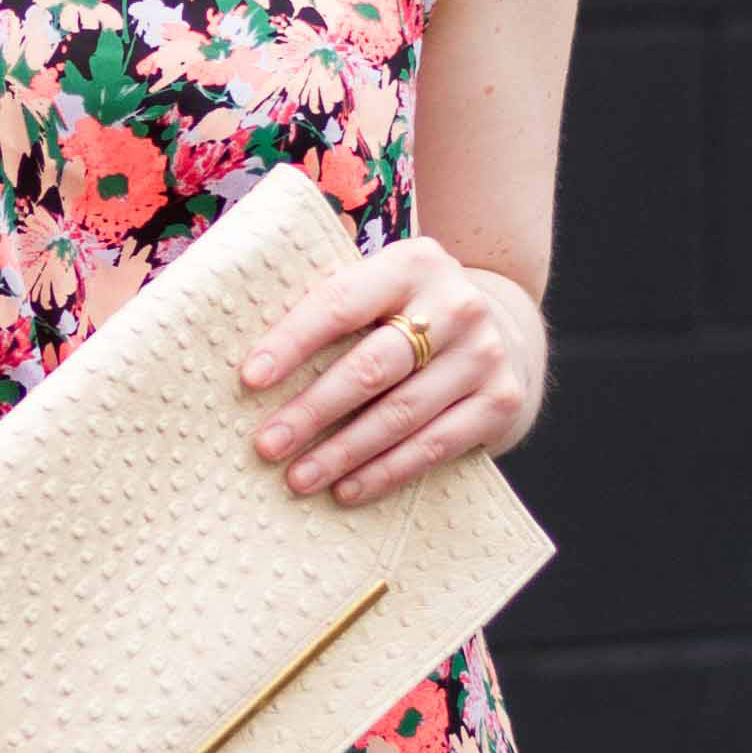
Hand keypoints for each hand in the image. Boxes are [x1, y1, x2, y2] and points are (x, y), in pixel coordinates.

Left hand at [236, 245, 534, 504]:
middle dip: (312, 410)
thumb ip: (332, 303)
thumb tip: (247, 352)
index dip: (293, 342)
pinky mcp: (501, 401)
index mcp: (413, 263)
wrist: (504, 329)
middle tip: (267, 445)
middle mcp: (457, 305)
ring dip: (342, 452)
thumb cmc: (411, 313)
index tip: (251, 379)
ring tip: (298, 477)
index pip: (341, 303)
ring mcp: (483, 354)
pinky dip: (385, 472)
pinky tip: (347, 488)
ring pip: (400, 414)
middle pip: (371, 367)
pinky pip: (434, 446)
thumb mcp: (381, 288)